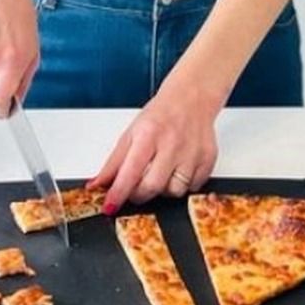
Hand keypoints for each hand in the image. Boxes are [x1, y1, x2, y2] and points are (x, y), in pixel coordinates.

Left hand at [87, 80, 222, 213]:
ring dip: (163, 190)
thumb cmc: (160, 116)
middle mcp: (172, 144)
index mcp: (148, 135)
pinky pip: (192, 188)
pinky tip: (179, 169)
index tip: (110, 206)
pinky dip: (183, 184)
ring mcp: (192, 153)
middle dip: (139, 195)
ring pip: (174, 192)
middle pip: (152, 187)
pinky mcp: (208, 159)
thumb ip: (113, 163)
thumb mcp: (131, 133)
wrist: (192, 98)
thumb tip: (96, 185)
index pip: (130, 172)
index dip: (118, 194)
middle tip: (135, 187)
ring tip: (161, 173)